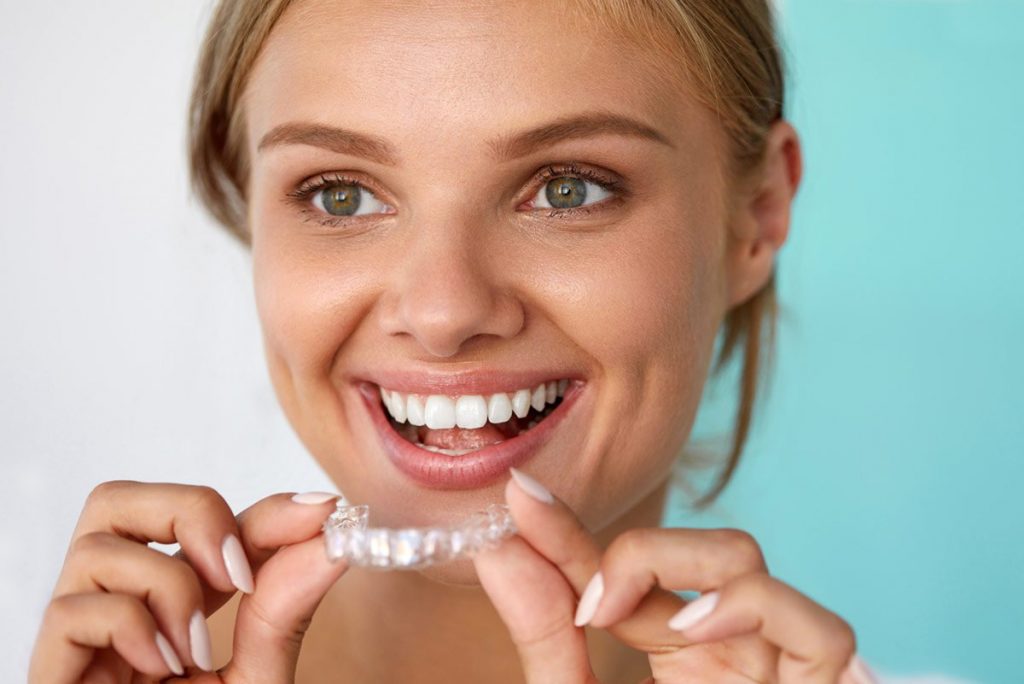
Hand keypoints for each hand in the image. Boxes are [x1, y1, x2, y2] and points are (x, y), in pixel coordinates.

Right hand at [29, 481, 348, 682]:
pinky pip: (70, 610)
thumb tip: (333, 536)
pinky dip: (129, 626)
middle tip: (236, 572)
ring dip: (166, 585)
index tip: (322, 513)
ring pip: (96, 545)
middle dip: (188, 511)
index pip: (203, 524)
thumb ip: (285, 608)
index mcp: (173, 607)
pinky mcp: (51, 676)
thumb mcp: (259, 676)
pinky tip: (161, 670)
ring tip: (194, 651)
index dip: (261, 508)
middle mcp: (121, 611)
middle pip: (118, 502)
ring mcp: (80, 643)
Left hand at [473, 470, 877, 683]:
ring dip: (684, 568)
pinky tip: (693, 630)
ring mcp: (774, 668)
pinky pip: (818, 629)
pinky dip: (754, 610)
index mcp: (674, 650)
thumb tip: (498, 550)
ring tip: (630, 619)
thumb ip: (547, 642)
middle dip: (631, 548)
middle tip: (583, 600)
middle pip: (687, 547)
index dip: (569, 533)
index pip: (621, 570)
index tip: (517, 499)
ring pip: (747, 561)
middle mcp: (728, 649)